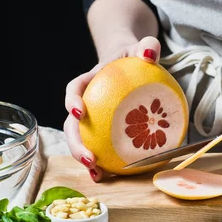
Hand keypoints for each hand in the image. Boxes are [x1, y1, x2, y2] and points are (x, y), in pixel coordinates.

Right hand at [63, 36, 160, 181]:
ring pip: (80, 140)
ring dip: (84, 159)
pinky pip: (100, 148)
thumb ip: (147, 45)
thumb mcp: (142, 47)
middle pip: (71, 124)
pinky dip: (102, 164)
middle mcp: (86, 102)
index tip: (79, 112)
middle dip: (75, 143)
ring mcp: (93, 119)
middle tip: (89, 158)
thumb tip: (150, 53)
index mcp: (90, 81)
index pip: (75, 88)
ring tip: (97, 174)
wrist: (132, 63)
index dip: (72, 101)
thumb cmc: (135, 56)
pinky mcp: (104, 131)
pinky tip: (111, 176)